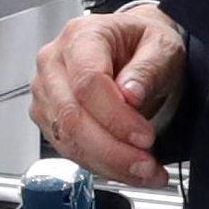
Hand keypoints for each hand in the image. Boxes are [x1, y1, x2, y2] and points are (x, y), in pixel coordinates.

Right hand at [32, 0, 188, 185]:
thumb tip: (130, 96)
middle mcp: (54, 63)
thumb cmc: (142, 42)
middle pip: (71, 117)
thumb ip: (147, 69)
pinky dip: (101, 165)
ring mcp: (46, 92)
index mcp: (81, 36)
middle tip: (147, 165)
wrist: (131, 46)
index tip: (145, 136)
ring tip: (145, 171)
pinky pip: (69, 150)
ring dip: (108, 164)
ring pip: (67, 140)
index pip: (88, 82)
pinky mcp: (48, 117)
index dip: (116, 117)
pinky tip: (127, 169)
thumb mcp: (161, 47)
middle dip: (112, 150)